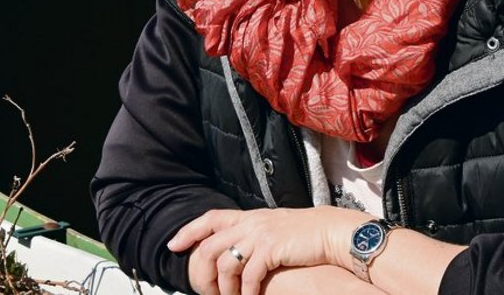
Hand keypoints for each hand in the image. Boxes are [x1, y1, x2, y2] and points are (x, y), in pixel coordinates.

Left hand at [167, 206, 364, 294]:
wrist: (330, 231)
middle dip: (202, 272)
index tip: (173, 245)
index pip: (210, 218)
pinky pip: (248, 275)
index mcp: (248, 216)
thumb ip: (253, 233)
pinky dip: (245, 292)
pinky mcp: (270, 248)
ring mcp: (259, 234)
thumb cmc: (305, 234)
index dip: (189, 231)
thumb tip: (237, 247)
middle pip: (210, 244)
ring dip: (224, 287)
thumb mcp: (273, 227)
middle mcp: (250, 222)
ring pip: (225, 263)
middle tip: (205, 291)